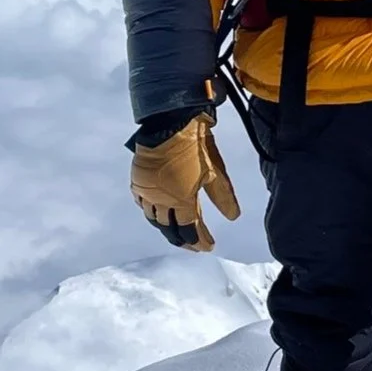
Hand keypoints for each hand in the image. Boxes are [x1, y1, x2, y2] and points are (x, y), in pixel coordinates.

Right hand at [130, 112, 240, 250]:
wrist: (170, 123)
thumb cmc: (195, 146)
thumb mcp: (214, 172)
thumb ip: (222, 197)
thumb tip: (233, 217)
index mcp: (181, 200)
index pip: (190, 229)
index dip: (199, 240)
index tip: (208, 247)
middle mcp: (161, 200)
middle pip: (170, 229)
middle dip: (182, 240)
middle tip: (193, 246)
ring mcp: (147, 192)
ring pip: (154, 219)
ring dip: (166, 228)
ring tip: (175, 232)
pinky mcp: (138, 182)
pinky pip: (142, 204)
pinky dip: (150, 212)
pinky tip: (156, 213)